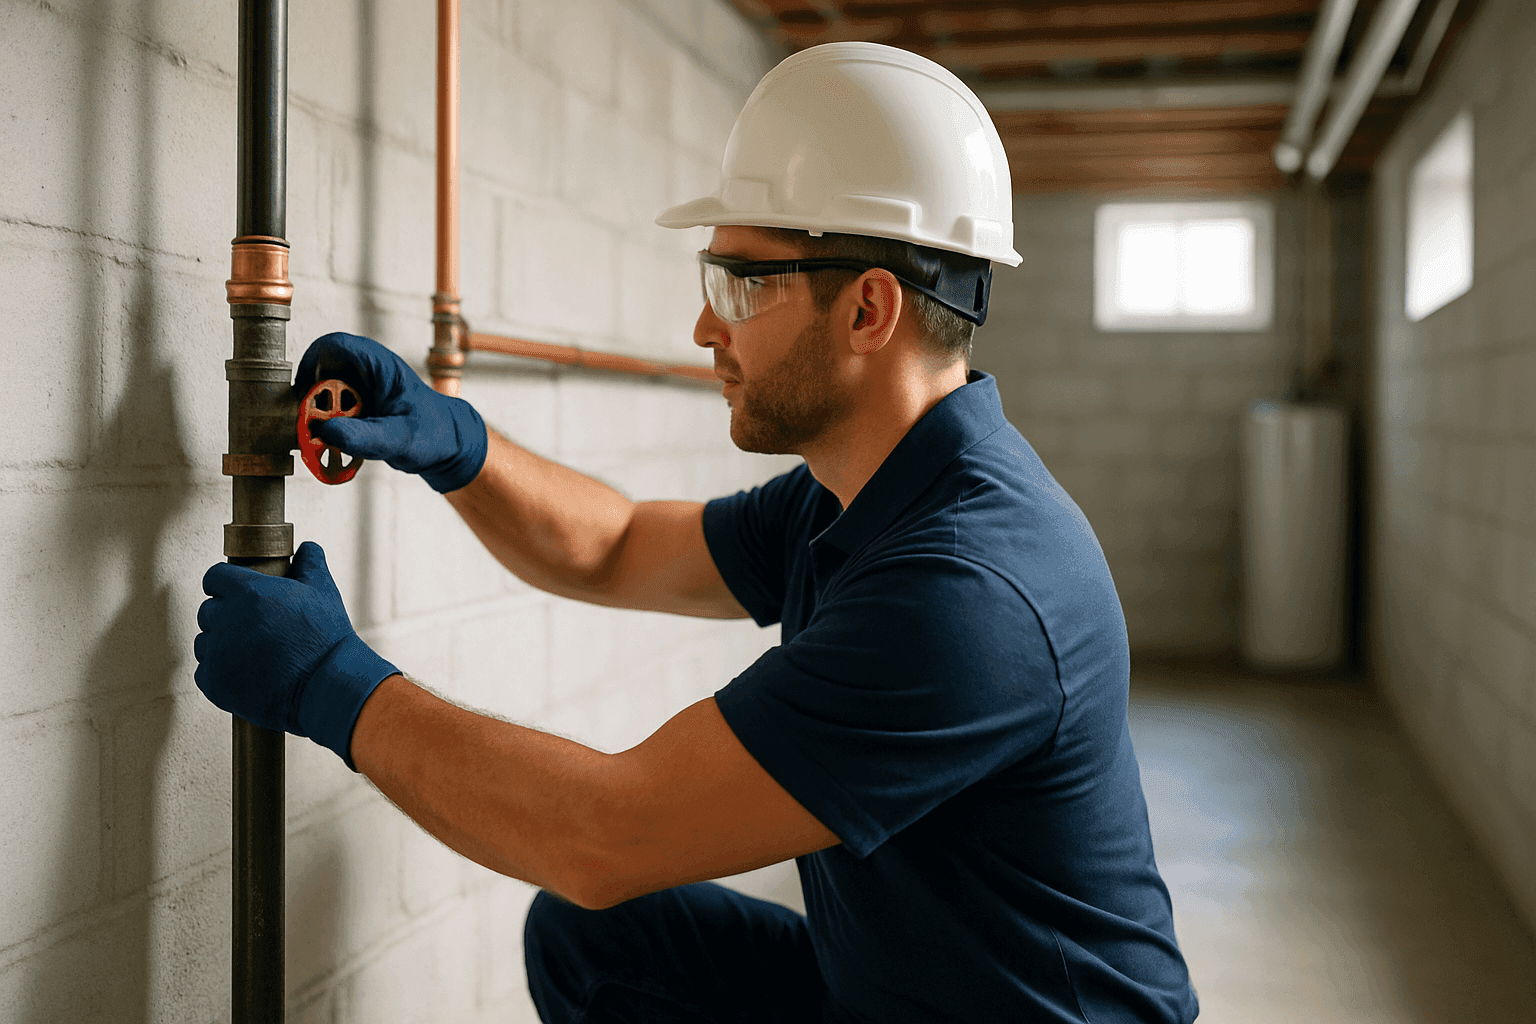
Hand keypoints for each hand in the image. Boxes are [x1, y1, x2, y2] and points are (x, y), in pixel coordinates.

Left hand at [194, 542, 399, 768]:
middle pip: (208, 610)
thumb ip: (310, 564)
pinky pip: (205, 671)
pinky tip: (246, 674)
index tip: (236, 593)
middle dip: (225, 616)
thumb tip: (307, 548)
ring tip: (251, 654)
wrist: (327, 686)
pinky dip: (221, 673)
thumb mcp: (324, 592)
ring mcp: (217, 653)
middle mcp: (226, 619)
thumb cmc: (326, 637)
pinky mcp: (214, 683)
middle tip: (252, 628)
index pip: (214, 577)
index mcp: (248, 592)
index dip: (225, 584)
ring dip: (220, 645)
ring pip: (204, 641)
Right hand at [295, 332, 488, 493]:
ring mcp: (358, 390)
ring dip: (316, 419)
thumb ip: (366, 436)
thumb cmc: (434, 433)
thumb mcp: (401, 438)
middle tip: (313, 428)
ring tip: (324, 441)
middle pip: (320, 373)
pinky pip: (329, 414)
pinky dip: (326, 430)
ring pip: (320, 395)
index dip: (311, 365)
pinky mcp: (355, 408)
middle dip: (310, 401)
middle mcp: (364, 373)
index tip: (303, 395)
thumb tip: (327, 431)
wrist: (448, 446)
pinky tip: (335, 447)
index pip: (333, 346)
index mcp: (378, 364)